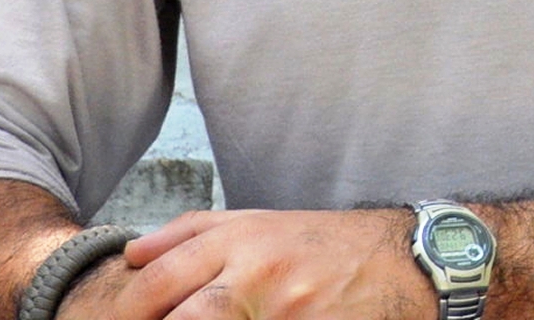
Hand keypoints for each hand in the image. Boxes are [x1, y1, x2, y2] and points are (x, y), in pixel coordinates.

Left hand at [92, 209, 427, 319]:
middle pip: (181, 317)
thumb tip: (135, 253)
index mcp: (242, 239)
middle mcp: (259, 270)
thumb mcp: (263, 223)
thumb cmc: (327, 246)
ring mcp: (284, 308)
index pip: (160, 280)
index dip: (128, 312)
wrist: (405, 261)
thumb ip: (197, 232)